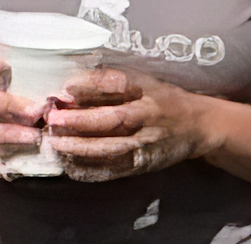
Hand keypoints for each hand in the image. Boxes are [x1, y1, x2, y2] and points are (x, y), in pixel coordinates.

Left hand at [45, 68, 216, 181]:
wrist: (197, 126)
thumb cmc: (163, 98)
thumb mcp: (142, 81)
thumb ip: (109, 82)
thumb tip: (71, 86)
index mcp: (145, 91)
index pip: (116, 85)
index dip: (90, 86)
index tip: (65, 88)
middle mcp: (146, 116)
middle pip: (112, 120)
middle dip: (80, 121)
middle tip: (53, 119)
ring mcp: (146, 143)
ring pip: (111, 148)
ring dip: (81, 147)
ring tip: (56, 143)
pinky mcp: (143, 164)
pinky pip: (115, 169)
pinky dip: (92, 170)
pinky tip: (72, 166)